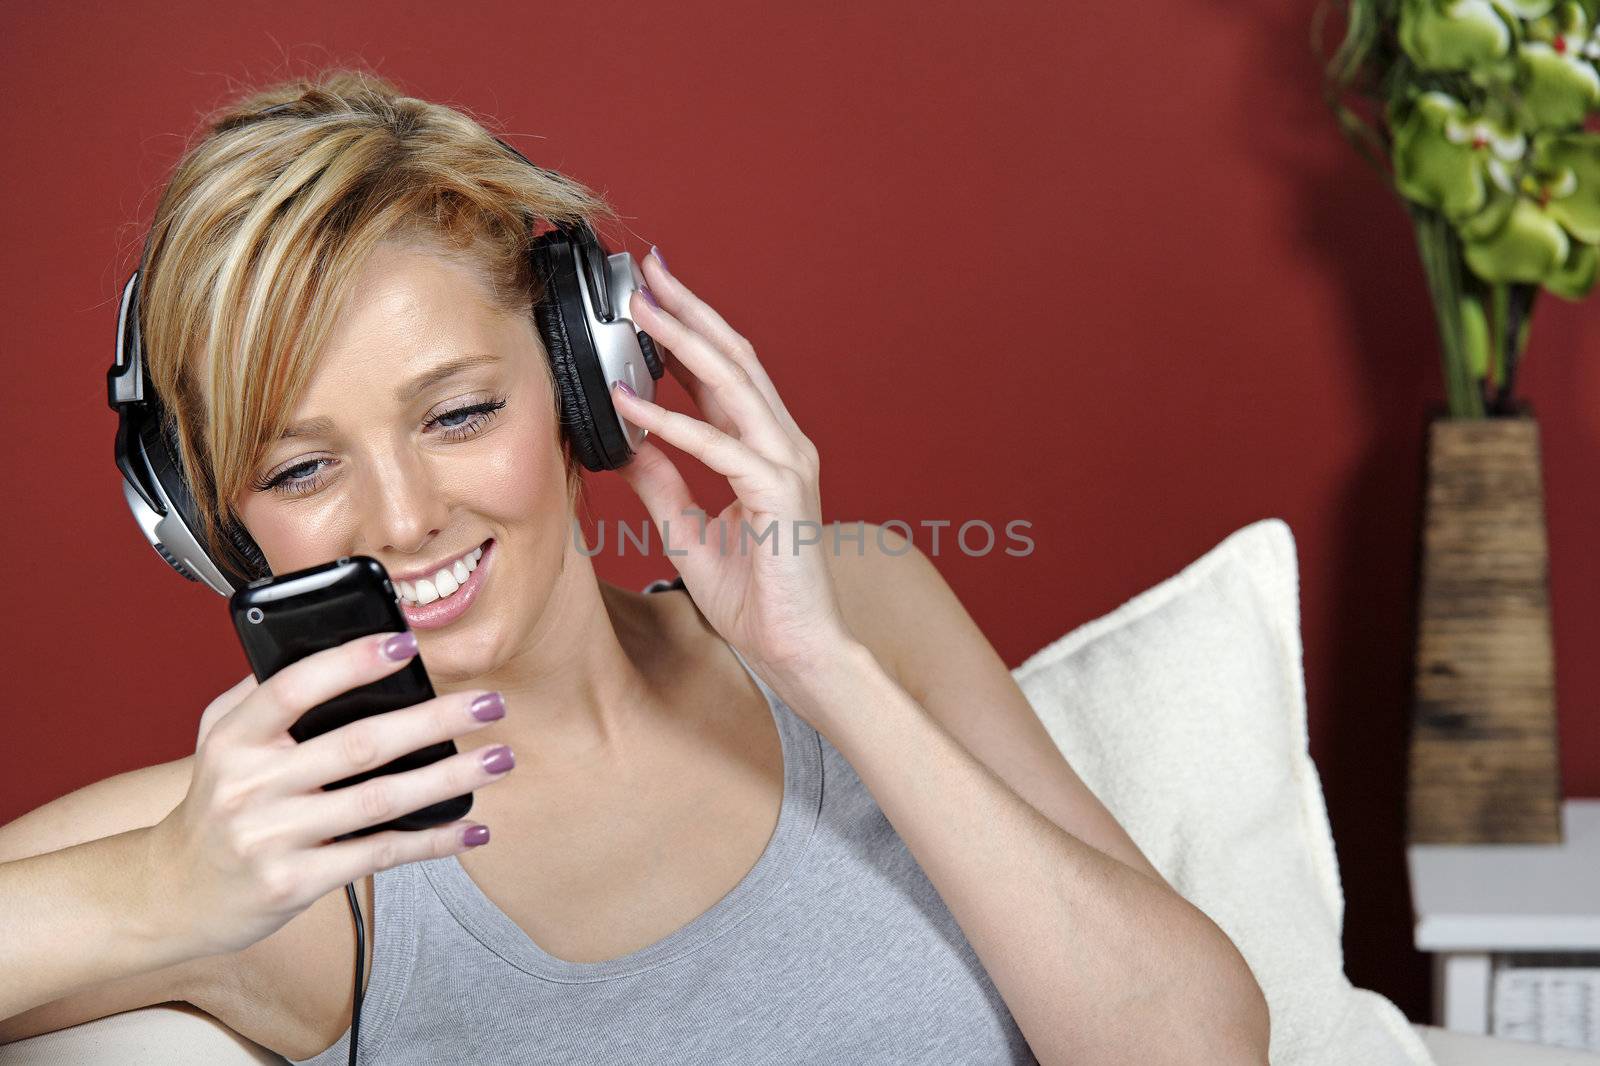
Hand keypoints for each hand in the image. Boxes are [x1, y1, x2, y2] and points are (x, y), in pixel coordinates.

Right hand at [149, 634, 514, 957]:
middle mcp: (250, 786)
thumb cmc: (217, 804)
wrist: (176, 893)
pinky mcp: (295, 882)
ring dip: (449, 777)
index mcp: (234, 738)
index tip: (407, 643)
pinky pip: (379, 854)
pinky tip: (472, 829)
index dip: (351, 662)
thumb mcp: (219, 740)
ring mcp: (273, 837)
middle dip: (433, 720)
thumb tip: (333, 643)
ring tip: (499, 758)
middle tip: (490, 704)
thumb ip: (264, 693)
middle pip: (358, 744)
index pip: (295, 687)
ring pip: (380, 800)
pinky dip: (432, 841)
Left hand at [611, 249, 858, 689]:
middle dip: (688, 311)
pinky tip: (631, 404)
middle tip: (646, 274)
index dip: (689, 332)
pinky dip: (671, 422)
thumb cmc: (757, 599)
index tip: (651, 296)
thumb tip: (625, 445)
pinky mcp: (778, 492)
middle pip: (734, 359)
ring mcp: (787, 464)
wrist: (796, 649)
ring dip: (683, 342)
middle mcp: (783, 446)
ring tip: (639, 309)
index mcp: (767, 451)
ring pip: (732, 384)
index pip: (725, 375)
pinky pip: (717, 445)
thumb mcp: (689, 531)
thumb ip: (663, 485)